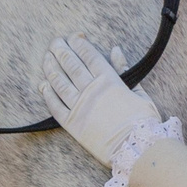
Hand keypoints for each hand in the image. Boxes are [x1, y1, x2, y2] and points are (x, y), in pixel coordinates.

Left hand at [40, 35, 159, 164]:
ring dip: (51, 68)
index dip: (79, 44)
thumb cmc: (143, 122)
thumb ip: (124, 70)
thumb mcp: (139, 92)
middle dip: (61, 50)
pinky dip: (48, 94)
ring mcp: (79, 106)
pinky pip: (55, 106)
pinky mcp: (72, 124)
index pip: (89, 55)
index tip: (73, 37)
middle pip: (71, 64)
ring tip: (47, 58)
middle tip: (55, 42)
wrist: (136, 149)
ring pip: (60, 82)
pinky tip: (43, 85)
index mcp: (109, 80)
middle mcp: (91, 90)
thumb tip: (116, 50)